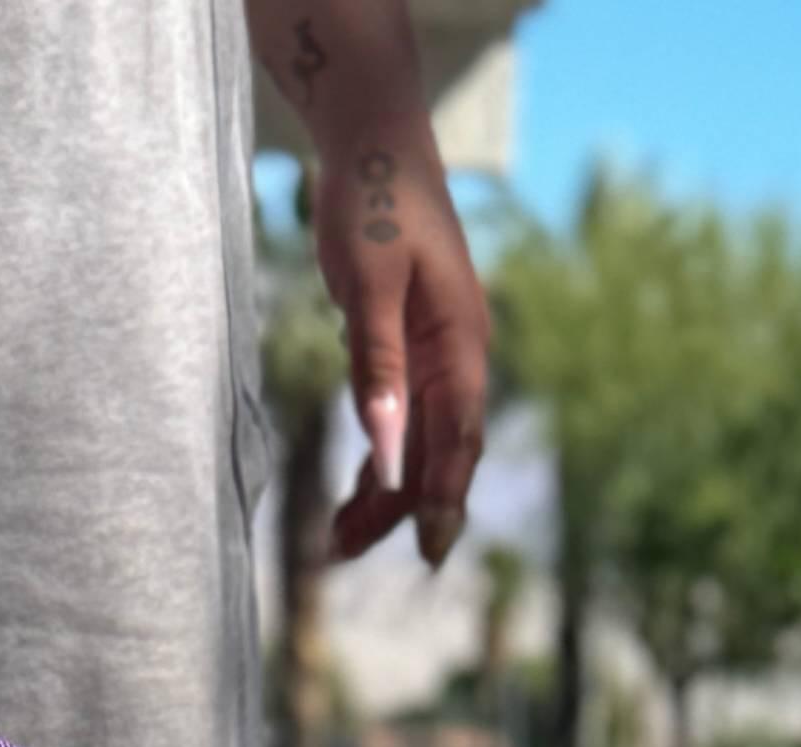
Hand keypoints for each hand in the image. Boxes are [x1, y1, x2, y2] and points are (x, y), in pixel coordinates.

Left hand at [311, 119, 489, 570]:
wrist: (376, 140)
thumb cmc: (373, 201)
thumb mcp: (369, 284)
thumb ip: (377, 368)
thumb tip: (384, 449)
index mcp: (461, 344)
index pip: (458, 440)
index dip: (443, 499)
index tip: (428, 553)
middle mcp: (459, 357)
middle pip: (437, 452)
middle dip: (399, 508)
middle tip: (345, 552)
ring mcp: (437, 354)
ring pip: (419, 442)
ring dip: (385, 491)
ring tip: (339, 537)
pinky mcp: (411, 348)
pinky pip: (403, 418)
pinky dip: (381, 456)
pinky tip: (357, 489)